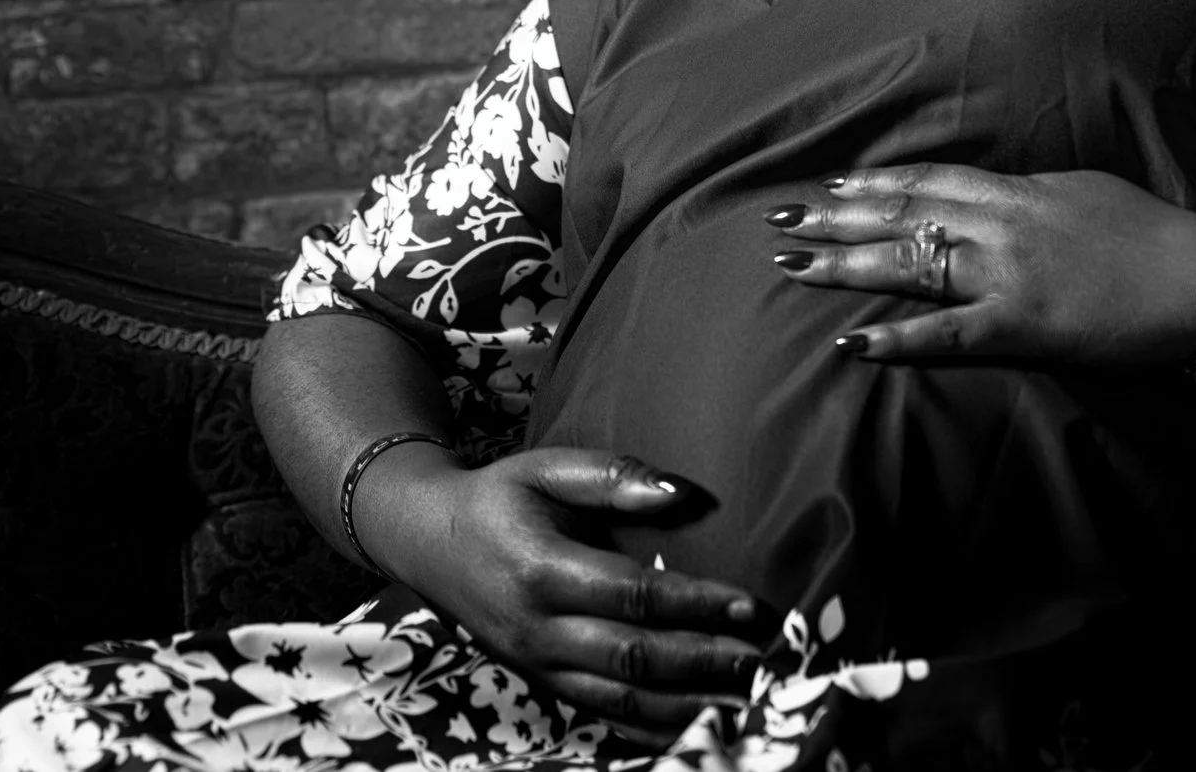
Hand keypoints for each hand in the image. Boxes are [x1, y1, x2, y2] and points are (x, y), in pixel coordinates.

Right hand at [364, 447, 764, 744]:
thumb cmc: (502, 497)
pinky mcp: (542, 684)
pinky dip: (656, 728)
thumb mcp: (548, 467)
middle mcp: (538, 629)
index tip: (752, 606)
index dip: (697, 606)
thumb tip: (686, 495)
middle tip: (767, 659)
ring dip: (692, 706)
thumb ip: (615, 476)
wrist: (428, 542)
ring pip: (623, 700)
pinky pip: (604, 715)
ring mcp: (538, 665)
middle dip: (707, 662)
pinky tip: (702, 725)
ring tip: (750, 699)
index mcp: (542, 570)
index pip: (634, 596)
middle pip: (635, 657)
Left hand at [768, 164, 1195, 365]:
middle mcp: (1000, 224)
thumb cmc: (1152, 235)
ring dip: (845, 265)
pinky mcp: (1023, 326)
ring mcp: (1007, 274)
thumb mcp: (1081, 193)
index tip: (826, 186)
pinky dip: (897, 337)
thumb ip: (1027, 197)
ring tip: (792, 267)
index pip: (927, 180)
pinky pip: (947, 332)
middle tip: (778, 218)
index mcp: (1015, 191)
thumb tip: (992, 199)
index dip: (871, 183)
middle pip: (902, 214)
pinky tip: (853, 342)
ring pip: (910, 263)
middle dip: (834, 217)